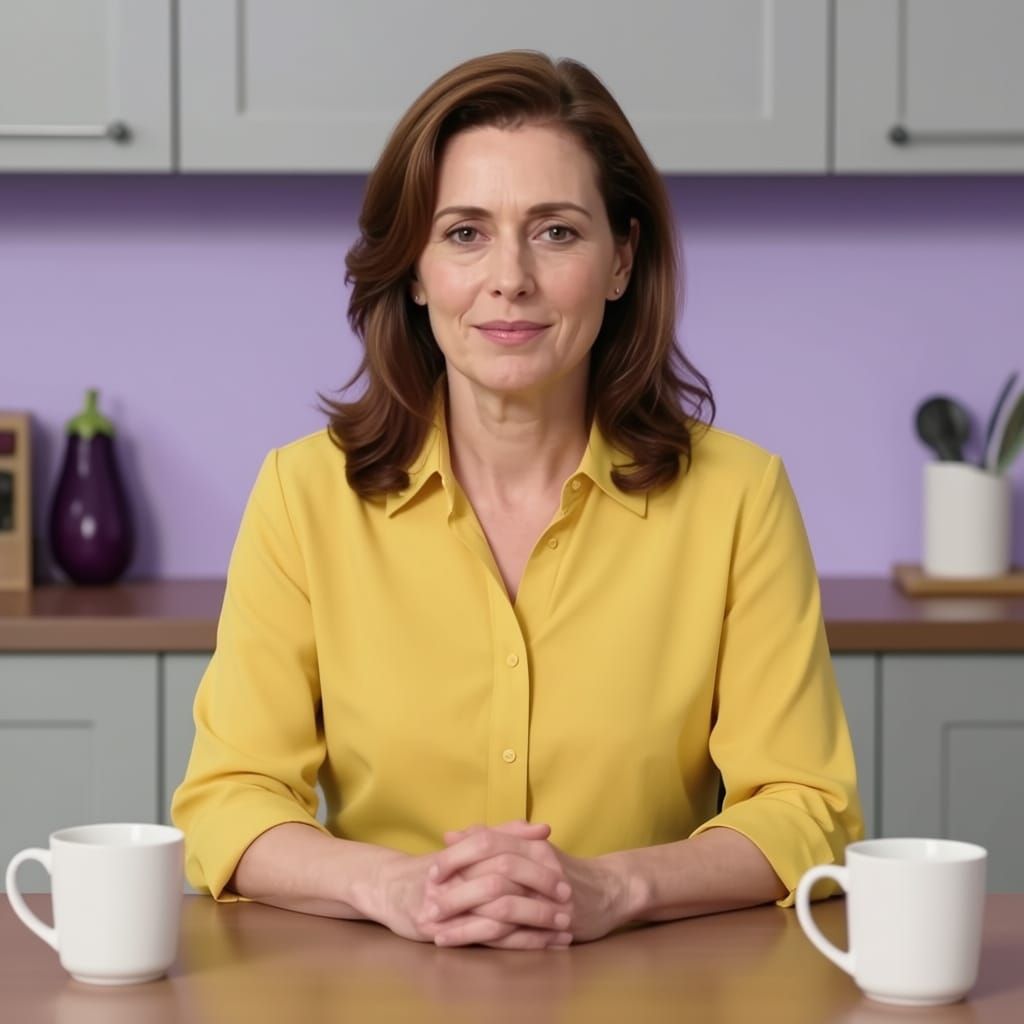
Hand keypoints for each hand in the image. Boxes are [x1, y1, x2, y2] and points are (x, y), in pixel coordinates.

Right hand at [354, 821, 561, 945]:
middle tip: (567, 899)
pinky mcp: (446, 932)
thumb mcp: (469, 847)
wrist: (391, 889)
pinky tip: (543, 945)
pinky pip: (488, 940)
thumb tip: (543, 827)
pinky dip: (520, 943)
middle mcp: (456, 877)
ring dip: (535, 923)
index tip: (562, 871)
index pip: (503, 852)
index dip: (534, 863)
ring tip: (563, 926)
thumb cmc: (437, 868)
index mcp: (465, 852)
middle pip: (503, 881)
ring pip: (498, 914)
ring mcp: (449, 905)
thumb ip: (505, 835)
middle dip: (538, 892)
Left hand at [426, 822, 631, 946]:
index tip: (432, 871)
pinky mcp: (554, 923)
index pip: (488, 842)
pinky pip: (515, 931)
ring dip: (464, 917)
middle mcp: (540, 864)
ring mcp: (549, 895)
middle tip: (427, 900)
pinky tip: (462, 942)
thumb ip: (492, 839)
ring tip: (435, 926)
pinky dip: (485, 938)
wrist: (609, 890)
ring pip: (501, 903)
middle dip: (455, 887)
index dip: (457, 856)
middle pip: (491, 871)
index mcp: (530, 843)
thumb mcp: (528, 847)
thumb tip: (452, 834)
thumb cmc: (560, 870)